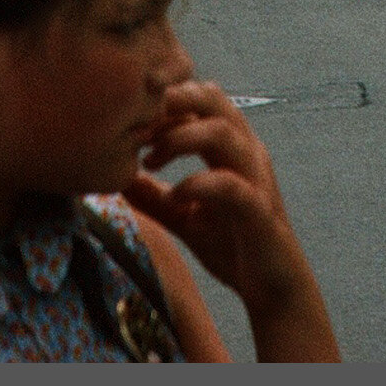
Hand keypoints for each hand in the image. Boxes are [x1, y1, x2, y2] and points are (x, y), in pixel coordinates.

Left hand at [117, 78, 319, 319]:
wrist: (272, 287)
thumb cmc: (231, 244)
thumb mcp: (182, 216)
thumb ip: (151, 195)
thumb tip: (113, 178)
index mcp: (230, 147)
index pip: (198, 98)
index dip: (163, 102)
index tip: (130, 123)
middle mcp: (246, 152)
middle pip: (212, 99)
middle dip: (171, 101)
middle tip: (137, 126)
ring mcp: (256, 178)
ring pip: (222, 132)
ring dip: (180, 137)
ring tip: (150, 159)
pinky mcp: (259, 210)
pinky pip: (230, 185)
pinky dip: (197, 185)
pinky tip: (174, 197)